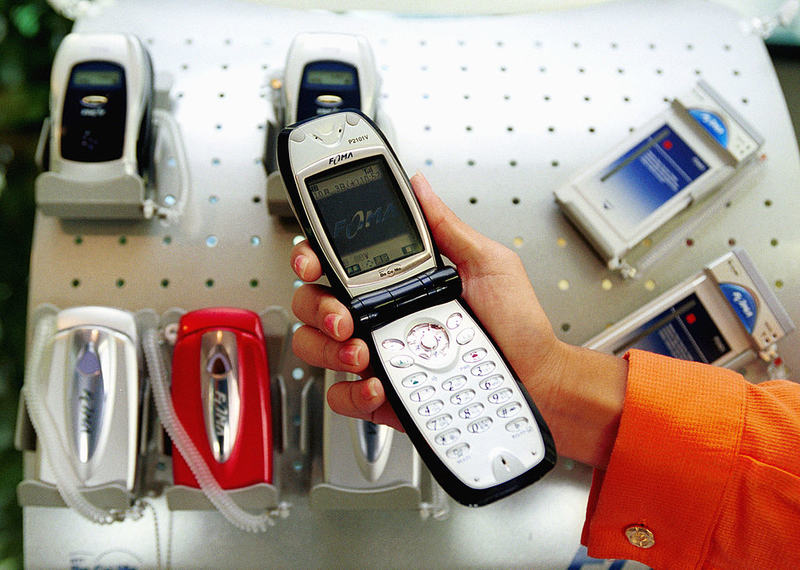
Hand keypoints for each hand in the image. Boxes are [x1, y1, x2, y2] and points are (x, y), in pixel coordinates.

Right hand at [290, 172, 627, 466]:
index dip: (311, 257)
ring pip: (316, 347)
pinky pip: (342, 396)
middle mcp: (380, 315)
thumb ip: (446, 227)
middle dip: (316, 307)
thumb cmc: (517, 324)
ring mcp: (379, 354)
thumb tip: (420, 186)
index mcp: (397, 281)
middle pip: (312, 303)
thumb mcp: (487, 263)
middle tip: (344, 315)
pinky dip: (351, 392)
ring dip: (329, 348)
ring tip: (363, 350)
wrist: (537, 378)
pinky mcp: (383, 395)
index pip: (336, 262)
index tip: (312, 259)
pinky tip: (378, 382)